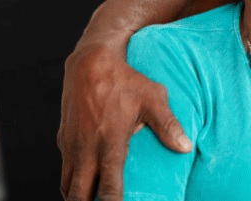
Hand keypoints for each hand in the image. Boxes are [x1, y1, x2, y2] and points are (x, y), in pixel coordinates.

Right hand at [58, 45, 191, 200]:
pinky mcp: (63, 140)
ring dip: (79, 198)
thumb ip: (169, 125)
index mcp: (109, 143)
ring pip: (67, 186)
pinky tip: (85, 185)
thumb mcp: (153, 98)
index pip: (109, 188)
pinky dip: (72, 183)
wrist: (89, 62)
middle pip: (80, 196)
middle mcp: (86, 149)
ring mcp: (71, 146)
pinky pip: (65, 170)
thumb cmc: (125, 79)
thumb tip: (186, 147)